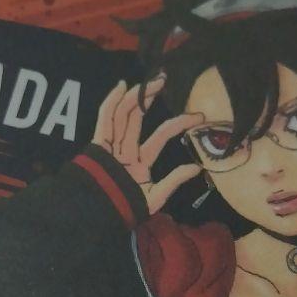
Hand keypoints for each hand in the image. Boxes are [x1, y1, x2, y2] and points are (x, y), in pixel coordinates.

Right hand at [91, 75, 204, 214]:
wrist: (102, 216)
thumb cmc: (128, 209)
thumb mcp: (155, 196)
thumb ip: (173, 181)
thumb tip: (197, 168)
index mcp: (139, 161)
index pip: (160, 135)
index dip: (178, 124)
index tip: (197, 116)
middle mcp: (125, 150)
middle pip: (137, 118)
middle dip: (150, 97)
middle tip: (164, 80)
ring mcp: (112, 146)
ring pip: (123, 114)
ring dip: (135, 96)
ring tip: (151, 81)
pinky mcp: (99, 144)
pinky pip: (105, 120)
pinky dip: (111, 102)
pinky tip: (122, 86)